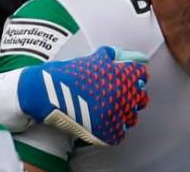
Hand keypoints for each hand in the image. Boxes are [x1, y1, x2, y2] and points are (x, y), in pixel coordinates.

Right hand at [11, 46, 149, 145]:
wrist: (47, 92)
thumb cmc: (70, 73)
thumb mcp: (97, 58)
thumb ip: (122, 56)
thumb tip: (143, 59)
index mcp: (122, 76)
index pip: (141, 76)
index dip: (133, 77)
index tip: (122, 79)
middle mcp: (122, 95)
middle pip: (140, 98)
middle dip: (130, 96)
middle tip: (112, 95)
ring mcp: (114, 115)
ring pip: (131, 117)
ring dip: (122, 113)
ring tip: (104, 108)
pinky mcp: (106, 132)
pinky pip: (119, 133)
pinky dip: (111, 128)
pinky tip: (99, 120)